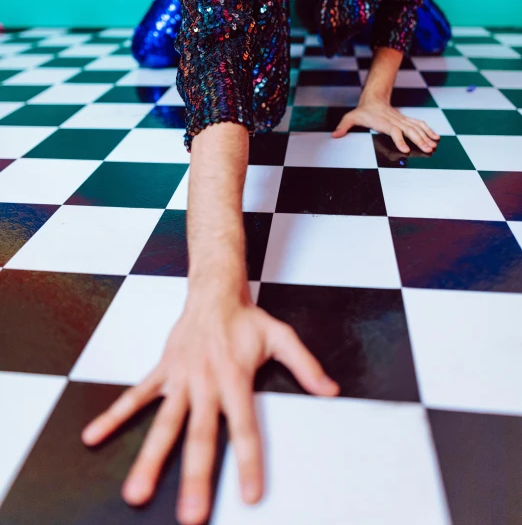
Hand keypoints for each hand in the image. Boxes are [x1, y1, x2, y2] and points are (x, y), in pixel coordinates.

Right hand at [81, 288, 339, 524]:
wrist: (213, 292)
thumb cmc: (246, 319)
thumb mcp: (281, 337)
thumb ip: (305, 366)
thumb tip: (331, 390)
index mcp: (235, 378)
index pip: (244, 427)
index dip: (249, 462)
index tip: (250, 497)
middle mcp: (205, 383)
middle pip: (200, 436)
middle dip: (196, 477)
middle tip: (190, 515)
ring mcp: (179, 379)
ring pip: (163, 424)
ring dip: (150, 459)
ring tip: (137, 492)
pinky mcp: (162, 372)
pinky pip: (135, 396)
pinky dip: (114, 416)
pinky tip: (93, 437)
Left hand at [331, 95, 439, 152]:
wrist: (373, 98)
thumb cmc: (363, 111)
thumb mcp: (351, 117)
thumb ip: (344, 126)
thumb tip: (334, 135)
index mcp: (383, 121)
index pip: (394, 130)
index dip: (400, 140)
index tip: (406, 150)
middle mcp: (395, 120)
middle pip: (409, 130)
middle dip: (420, 140)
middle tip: (428, 150)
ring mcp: (402, 119)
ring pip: (417, 127)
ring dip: (426, 136)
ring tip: (434, 145)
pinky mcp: (406, 120)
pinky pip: (419, 124)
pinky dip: (428, 130)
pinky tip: (436, 137)